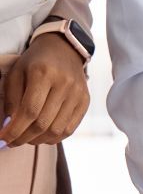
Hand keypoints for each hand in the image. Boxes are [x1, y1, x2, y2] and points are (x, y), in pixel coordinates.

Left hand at [0, 32, 89, 147]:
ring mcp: (77, 94)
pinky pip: (70, 129)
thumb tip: (9, 124)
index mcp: (43, 74)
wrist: (64, 50)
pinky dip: (54, 137)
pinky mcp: (85, 102)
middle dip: (24, 138)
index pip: (29, 111)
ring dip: (38, 140)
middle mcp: (64, 84)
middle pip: (43, 123)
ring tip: (26, 139)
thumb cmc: (35, 62)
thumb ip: (11, 98)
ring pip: (57, 129)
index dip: (15, 129)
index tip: (3, 139)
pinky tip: (42, 136)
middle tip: (12, 142)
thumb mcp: (17, 73)